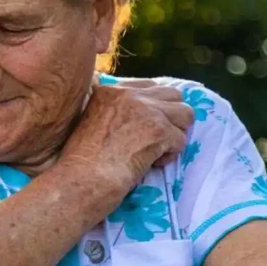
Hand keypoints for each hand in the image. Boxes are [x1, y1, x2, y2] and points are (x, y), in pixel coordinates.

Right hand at [59, 82, 194, 196]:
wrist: (83, 179)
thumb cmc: (80, 162)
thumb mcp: (89, 123)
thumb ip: (112, 113)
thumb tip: (138, 121)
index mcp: (109, 91)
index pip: (149, 86)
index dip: (154, 107)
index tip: (145, 127)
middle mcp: (129, 95)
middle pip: (172, 94)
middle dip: (171, 117)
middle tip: (157, 138)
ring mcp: (146, 110)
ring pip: (185, 113)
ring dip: (176, 133)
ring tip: (158, 150)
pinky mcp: (159, 130)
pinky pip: (181, 139)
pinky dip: (169, 155)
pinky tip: (152, 164)